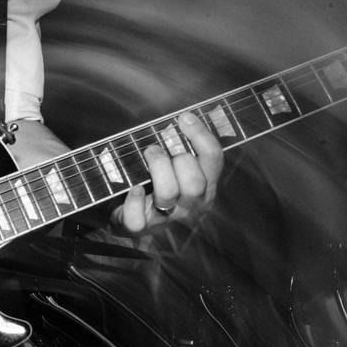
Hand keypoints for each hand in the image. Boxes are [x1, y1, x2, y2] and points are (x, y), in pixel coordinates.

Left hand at [111, 111, 222, 233]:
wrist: (134, 221)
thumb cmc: (159, 186)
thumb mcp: (179, 168)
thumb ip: (185, 147)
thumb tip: (184, 118)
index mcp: (206, 187)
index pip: (213, 159)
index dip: (200, 135)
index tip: (184, 117)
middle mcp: (190, 205)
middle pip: (195, 182)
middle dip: (178, 158)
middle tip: (157, 147)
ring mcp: (166, 219)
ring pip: (168, 194)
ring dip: (157, 168)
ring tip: (148, 155)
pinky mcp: (140, 228)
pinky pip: (138, 218)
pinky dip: (133, 200)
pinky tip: (133, 188)